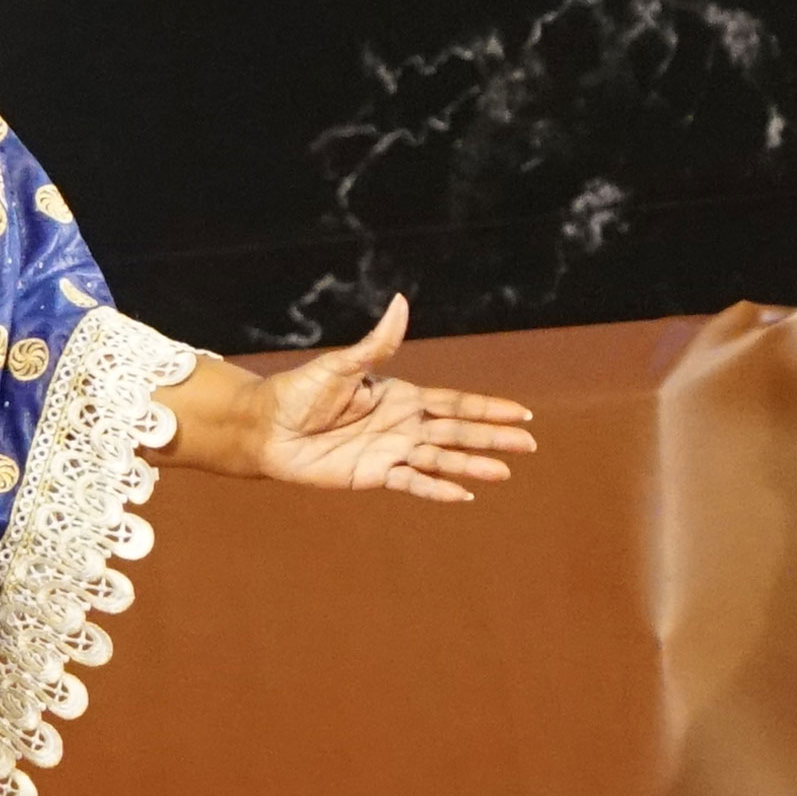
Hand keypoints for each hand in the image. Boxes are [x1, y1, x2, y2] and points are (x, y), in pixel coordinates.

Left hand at [256, 294, 535, 501]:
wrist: (266, 426)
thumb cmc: (300, 390)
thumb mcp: (342, 364)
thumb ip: (377, 343)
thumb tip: (401, 301)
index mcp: (399, 395)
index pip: (453, 402)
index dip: (487, 408)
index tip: (523, 413)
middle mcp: (401, 424)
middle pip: (456, 432)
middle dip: (492, 437)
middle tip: (530, 444)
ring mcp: (390, 451)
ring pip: (441, 459)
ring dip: (472, 466)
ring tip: (504, 473)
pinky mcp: (373, 474)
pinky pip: (412, 482)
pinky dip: (437, 488)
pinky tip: (464, 494)